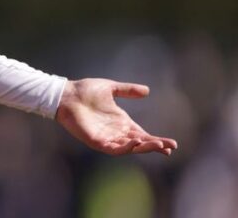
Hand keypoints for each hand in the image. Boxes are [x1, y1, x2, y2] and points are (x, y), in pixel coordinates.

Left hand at [56, 78, 176, 155]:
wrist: (66, 94)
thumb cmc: (85, 91)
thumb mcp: (111, 88)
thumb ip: (127, 90)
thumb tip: (147, 90)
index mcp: (121, 122)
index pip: (142, 134)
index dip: (156, 140)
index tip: (172, 144)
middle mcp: (116, 132)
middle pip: (140, 143)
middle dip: (155, 146)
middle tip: (170, 148)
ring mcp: (106, 137)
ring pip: (129, 148)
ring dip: (144, 148)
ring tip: (158, 145)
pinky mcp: (96, 141)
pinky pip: (113, 148)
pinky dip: (125, 148)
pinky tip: (135, 143)